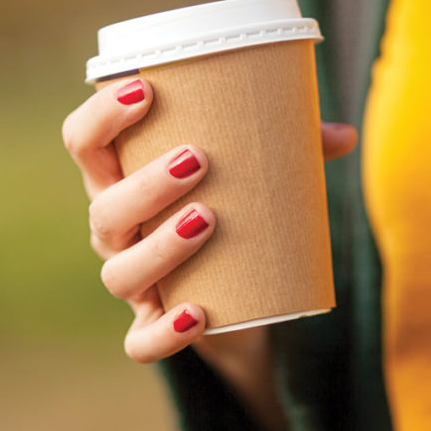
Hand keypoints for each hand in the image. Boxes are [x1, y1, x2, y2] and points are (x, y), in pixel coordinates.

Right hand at [62, 78, 357, 363]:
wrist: (235, 291)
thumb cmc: (231, 212)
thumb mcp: (251, 177)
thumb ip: (293, 153)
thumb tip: (346, 134)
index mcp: (124, 181)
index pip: (85, 143)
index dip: (101, 115)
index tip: (144, 87)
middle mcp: (117, 231)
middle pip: (103, 209)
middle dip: (145, 184)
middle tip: (198, 159)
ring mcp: (132, 281)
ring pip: (120, 272)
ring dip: (159, 247)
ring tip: (208, 218)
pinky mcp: (153, 324)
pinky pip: (141, 342)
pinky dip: (164, 332)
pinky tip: (198, 313)